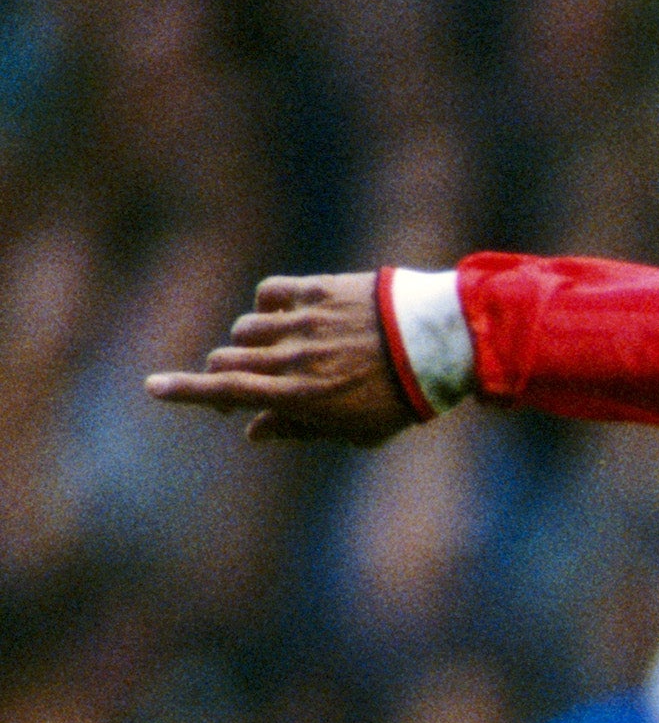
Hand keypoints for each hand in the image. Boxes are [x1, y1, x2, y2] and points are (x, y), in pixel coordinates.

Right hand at [143, 272, 418, 444]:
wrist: (443, 343)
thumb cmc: (405, 396)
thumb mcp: (357, 430)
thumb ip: (300, 429)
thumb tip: (252, 432)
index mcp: (299, 395)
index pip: (227, 390)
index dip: (185, 391)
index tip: (152, 388)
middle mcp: (292, 356)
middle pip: (227, 358)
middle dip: (224, 373)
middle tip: (242, 384)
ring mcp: (303, 321)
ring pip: (247, 327)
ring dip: (250, 342)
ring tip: (279, 352)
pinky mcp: (318, 290)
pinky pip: (270, 292)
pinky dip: (267, 305)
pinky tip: (282, 315)